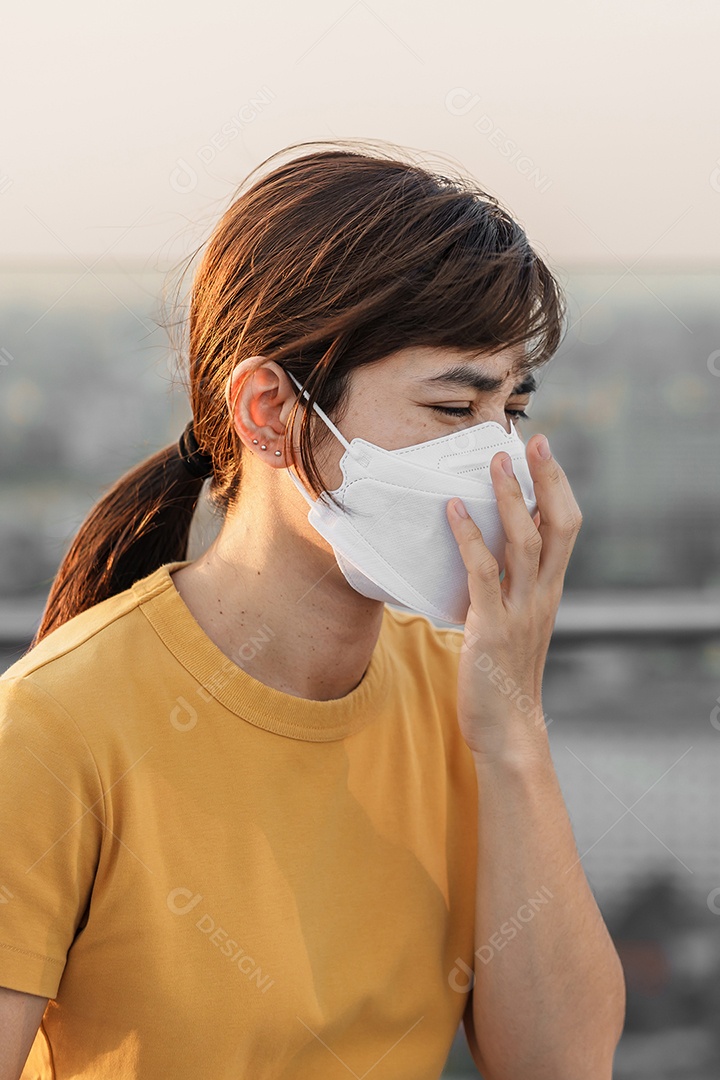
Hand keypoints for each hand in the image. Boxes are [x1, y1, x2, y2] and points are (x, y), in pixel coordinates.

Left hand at [446, 433, 581, 764]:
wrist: (508, 728)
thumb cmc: (503, 673)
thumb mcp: (513, 620)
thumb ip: (506, 586)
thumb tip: (481, 548)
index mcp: (550, 590)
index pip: (567, 528)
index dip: (558, 486)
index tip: (543, 452)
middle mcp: (543, 595)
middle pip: (558, 526)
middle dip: (547, 479)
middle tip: (530, 442)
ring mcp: (520, 611)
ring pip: (525, 543)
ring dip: (511, 498)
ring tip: (495, 464)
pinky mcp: (491, 629)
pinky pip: (484, 574)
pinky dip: (470, 538)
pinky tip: (454, 512)